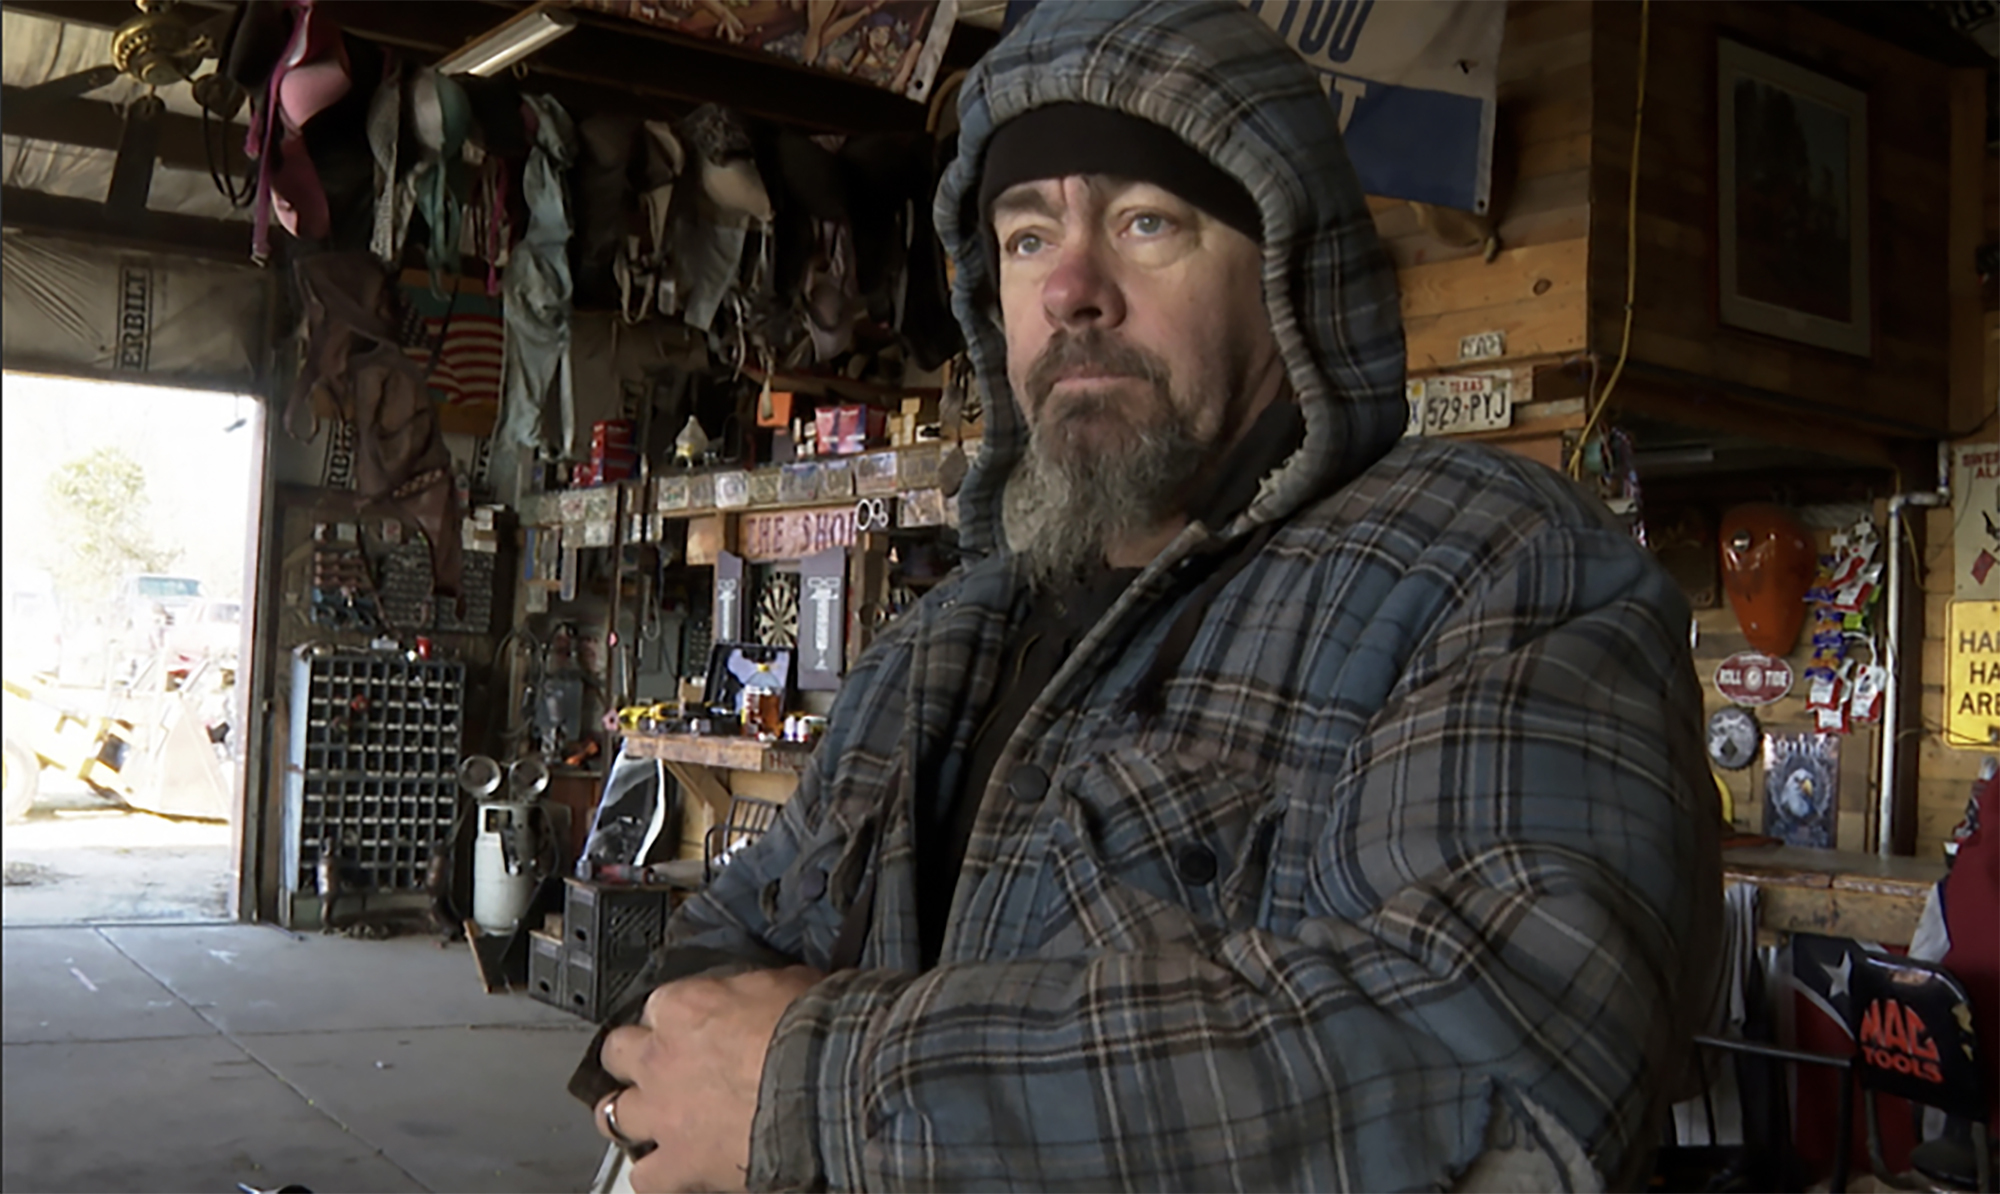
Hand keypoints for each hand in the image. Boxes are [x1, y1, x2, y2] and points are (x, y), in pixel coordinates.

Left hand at [597, 966, 824, 1192]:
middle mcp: (659, 1058)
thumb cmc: (812, 1033)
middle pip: (618, 1052)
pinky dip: (657, 1175)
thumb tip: (762, 993)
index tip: (694, 1026)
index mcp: (683, 1007)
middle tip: (662, 1067)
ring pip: (611, 1114)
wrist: (826, 1089)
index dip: (678, 1018)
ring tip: (651, 1121)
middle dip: (635, 1060)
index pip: (659, 1005)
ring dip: (630, 1116)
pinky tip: (673, 1172)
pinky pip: (645, 1178)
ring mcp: (662, 1114)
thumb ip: (754, 990)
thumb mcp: (785, 983)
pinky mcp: (679, 1164)